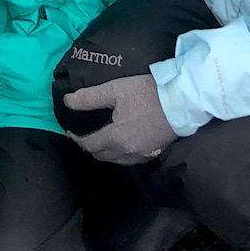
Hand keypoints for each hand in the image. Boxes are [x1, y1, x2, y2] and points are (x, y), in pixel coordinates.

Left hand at [63, 75, 179, 164]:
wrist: (182, 102)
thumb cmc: (147, 93)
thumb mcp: (115, 90)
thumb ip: (89, 98)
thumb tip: (67, 102)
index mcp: (114, 138)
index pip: (88, 144)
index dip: (76, 139)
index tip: (70, 131)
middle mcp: (126, 152)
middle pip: (101, 155)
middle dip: (90, 147)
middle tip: (85, 135)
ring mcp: (141, 155)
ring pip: (115, 160)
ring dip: (105, 152)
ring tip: (101, 139)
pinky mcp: (153, 154)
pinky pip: (129, 159)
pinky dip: (120, 154)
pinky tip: (122, 143)